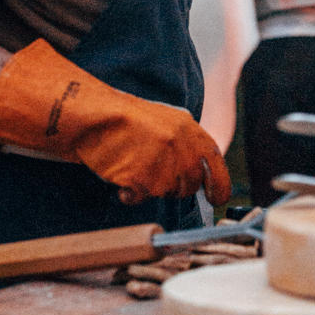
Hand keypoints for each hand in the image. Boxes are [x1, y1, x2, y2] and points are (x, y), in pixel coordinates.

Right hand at [0, 38, 230, 206]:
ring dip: (149, 187)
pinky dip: (128, 193)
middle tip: (152, 174)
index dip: (220, 184)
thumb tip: (199, 168)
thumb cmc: (122, 118)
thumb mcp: (164, 121)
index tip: (218, 198)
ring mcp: (164, 164)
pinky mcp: (144, 178)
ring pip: (165, 192)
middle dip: (175, 187)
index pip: (215, 161)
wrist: (94, 116)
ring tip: (130, 165)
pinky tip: (119, 175)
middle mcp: (181, 147)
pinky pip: (140, 197)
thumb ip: (184, 142)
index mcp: (189, 129)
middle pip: (189, 184)